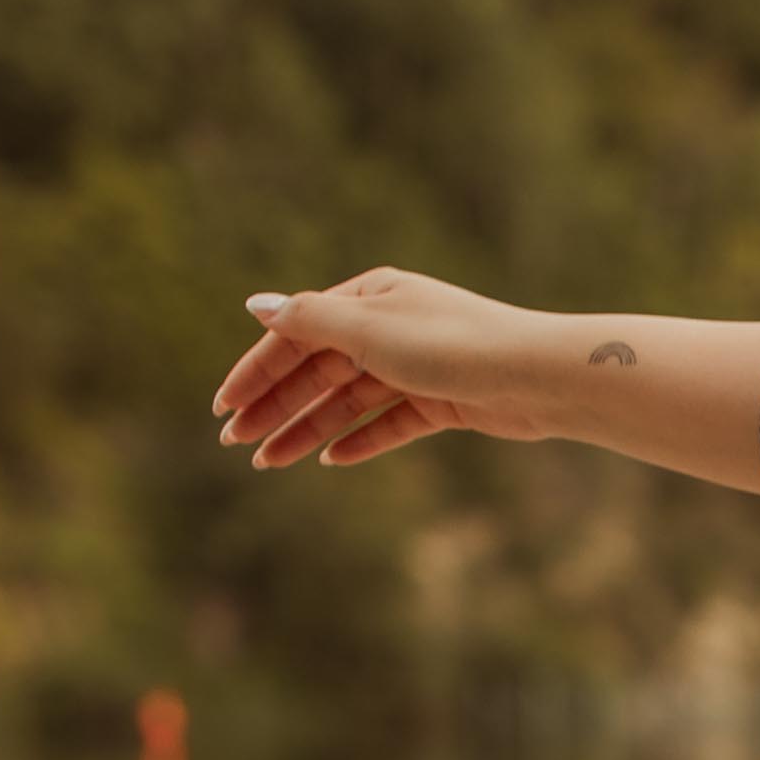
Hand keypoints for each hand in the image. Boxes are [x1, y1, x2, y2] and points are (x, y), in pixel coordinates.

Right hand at [210, 270, 580, 471]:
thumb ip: (310, 322)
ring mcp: (417, 366)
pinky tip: (330, 461)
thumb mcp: (370, 330)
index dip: (256, 370)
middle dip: (275, 405)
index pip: (297, 334)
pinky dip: (360, 440)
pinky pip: (390, 423)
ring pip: (349, 401)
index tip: (223, 407)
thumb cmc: (453, 344)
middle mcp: (390, 328)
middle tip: (236, 443)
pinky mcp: (443, 401)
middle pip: (318, 370)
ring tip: (270, 462)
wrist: (537, 375)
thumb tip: (255, 305)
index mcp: (369, 297)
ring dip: (308, 429)